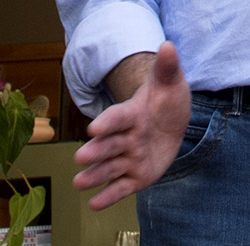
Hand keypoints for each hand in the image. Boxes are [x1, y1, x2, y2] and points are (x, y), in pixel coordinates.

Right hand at [74, 43, 189, 209]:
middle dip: (96, 152)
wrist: (171, 120)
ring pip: (110, 167)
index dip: (108, 122)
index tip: (94, 129)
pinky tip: (94, 204)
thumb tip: (168, 45)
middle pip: (109, 145)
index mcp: (132, 113)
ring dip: (95, 175)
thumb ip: (167, 67)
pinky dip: (108, 196)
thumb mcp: (170, 82)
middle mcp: (125, 137)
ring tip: (78, 183)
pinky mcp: (135, 176)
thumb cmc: (167, 98)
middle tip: (80, 157)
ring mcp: (128, 158)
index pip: (118, 117)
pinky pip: (121, 187)